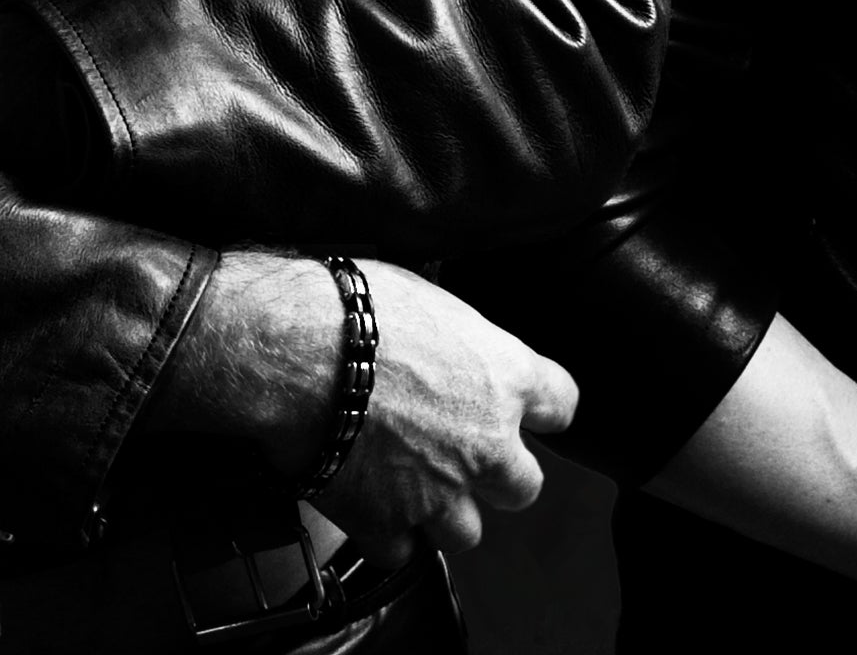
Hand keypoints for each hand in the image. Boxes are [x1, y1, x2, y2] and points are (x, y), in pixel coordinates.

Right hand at [158, 250, 576, 565]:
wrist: (294, 355)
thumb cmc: (356, 313)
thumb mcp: (433, 303)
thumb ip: (464, 344)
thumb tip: (456, 345)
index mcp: (507, 377)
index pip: (563, 405)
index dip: (541, 409)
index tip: (527, 412)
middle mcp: (486, 442)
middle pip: (523, 486)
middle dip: (496, 476)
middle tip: (462, 457)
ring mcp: (439, 491)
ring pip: (467, 532)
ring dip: (443, 514)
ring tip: (412, 487)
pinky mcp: (386, 524)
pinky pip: (402, 553)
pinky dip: (387, 536)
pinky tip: (370, 508)